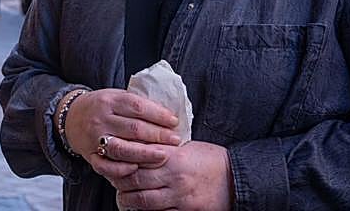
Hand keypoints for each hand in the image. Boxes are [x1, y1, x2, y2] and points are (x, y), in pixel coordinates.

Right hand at [64, 89, 180, 182]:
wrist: (70, 117)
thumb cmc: (100, 107)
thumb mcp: (114, 96)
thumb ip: (135, 104)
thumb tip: (166, 115)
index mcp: (108, 101)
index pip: (137, 106)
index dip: (158, 114)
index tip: (174, 121)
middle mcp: (101, 119)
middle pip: (133, 128)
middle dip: (158, 135)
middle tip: (175, 140)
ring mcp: (94, 138)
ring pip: (122, 149)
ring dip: (146, 154)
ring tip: (164, 155)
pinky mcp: (90, 155)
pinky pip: (106, 166)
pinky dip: (122, 169)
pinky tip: (136, 168)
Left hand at [113, 140, 232, 210]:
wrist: (237, 178)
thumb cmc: (211, 159)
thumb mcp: (186, 146)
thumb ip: (163, 148)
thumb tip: (140, 148)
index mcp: (173, 156)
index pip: (137, 156)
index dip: (120, 159)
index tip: (112, 159)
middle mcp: (174, 176)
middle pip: (135, 179)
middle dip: (119, 181)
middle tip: (113, 181)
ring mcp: (180, 196)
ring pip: (144, 200)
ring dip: (128, 199)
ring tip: (122, 197)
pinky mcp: (187, 210)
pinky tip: (141, 207)